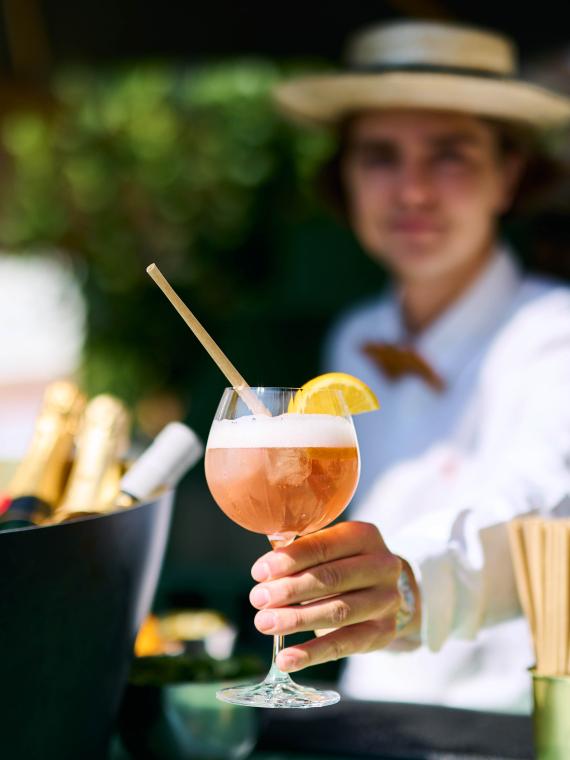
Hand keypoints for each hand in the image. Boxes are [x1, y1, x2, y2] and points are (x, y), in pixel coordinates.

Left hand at [249, 521, 420, 672]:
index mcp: (364, 535)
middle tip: (258, 599)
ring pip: (338, 611)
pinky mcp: (384, 632)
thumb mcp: (327, 550)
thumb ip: (300, 554)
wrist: (381, 591)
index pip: (323, 546)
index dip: (290, 560)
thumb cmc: (341, 564)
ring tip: (264, 623)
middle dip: (289, 590)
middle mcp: (382, 565)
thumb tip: (264, 573)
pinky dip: (311, 653)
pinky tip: (286, 658)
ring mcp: (387, 600)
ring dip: (296, 619)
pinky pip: (344, 645)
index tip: (259, 572)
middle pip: (331, 578)